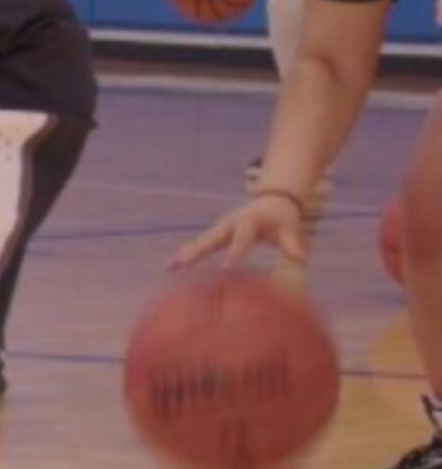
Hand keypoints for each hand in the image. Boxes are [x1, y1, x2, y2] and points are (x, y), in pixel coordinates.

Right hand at [174, 188, 309, 271]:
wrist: (272, 201)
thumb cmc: (282, 217)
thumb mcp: (290, 226)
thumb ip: (293, 242)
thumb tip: (300, 257)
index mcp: (248, 221)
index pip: (241, 238)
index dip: (234, 252)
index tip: (226, 268)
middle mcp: (229, 224)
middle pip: (210, 238)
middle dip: (196, 251)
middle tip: (182, 263)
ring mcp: (220, 229)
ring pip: (201, 242)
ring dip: (185, 254)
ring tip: (169, 267)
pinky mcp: (216, 235)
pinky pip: (200, 245)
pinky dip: (186, 254)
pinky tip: (171, 266)